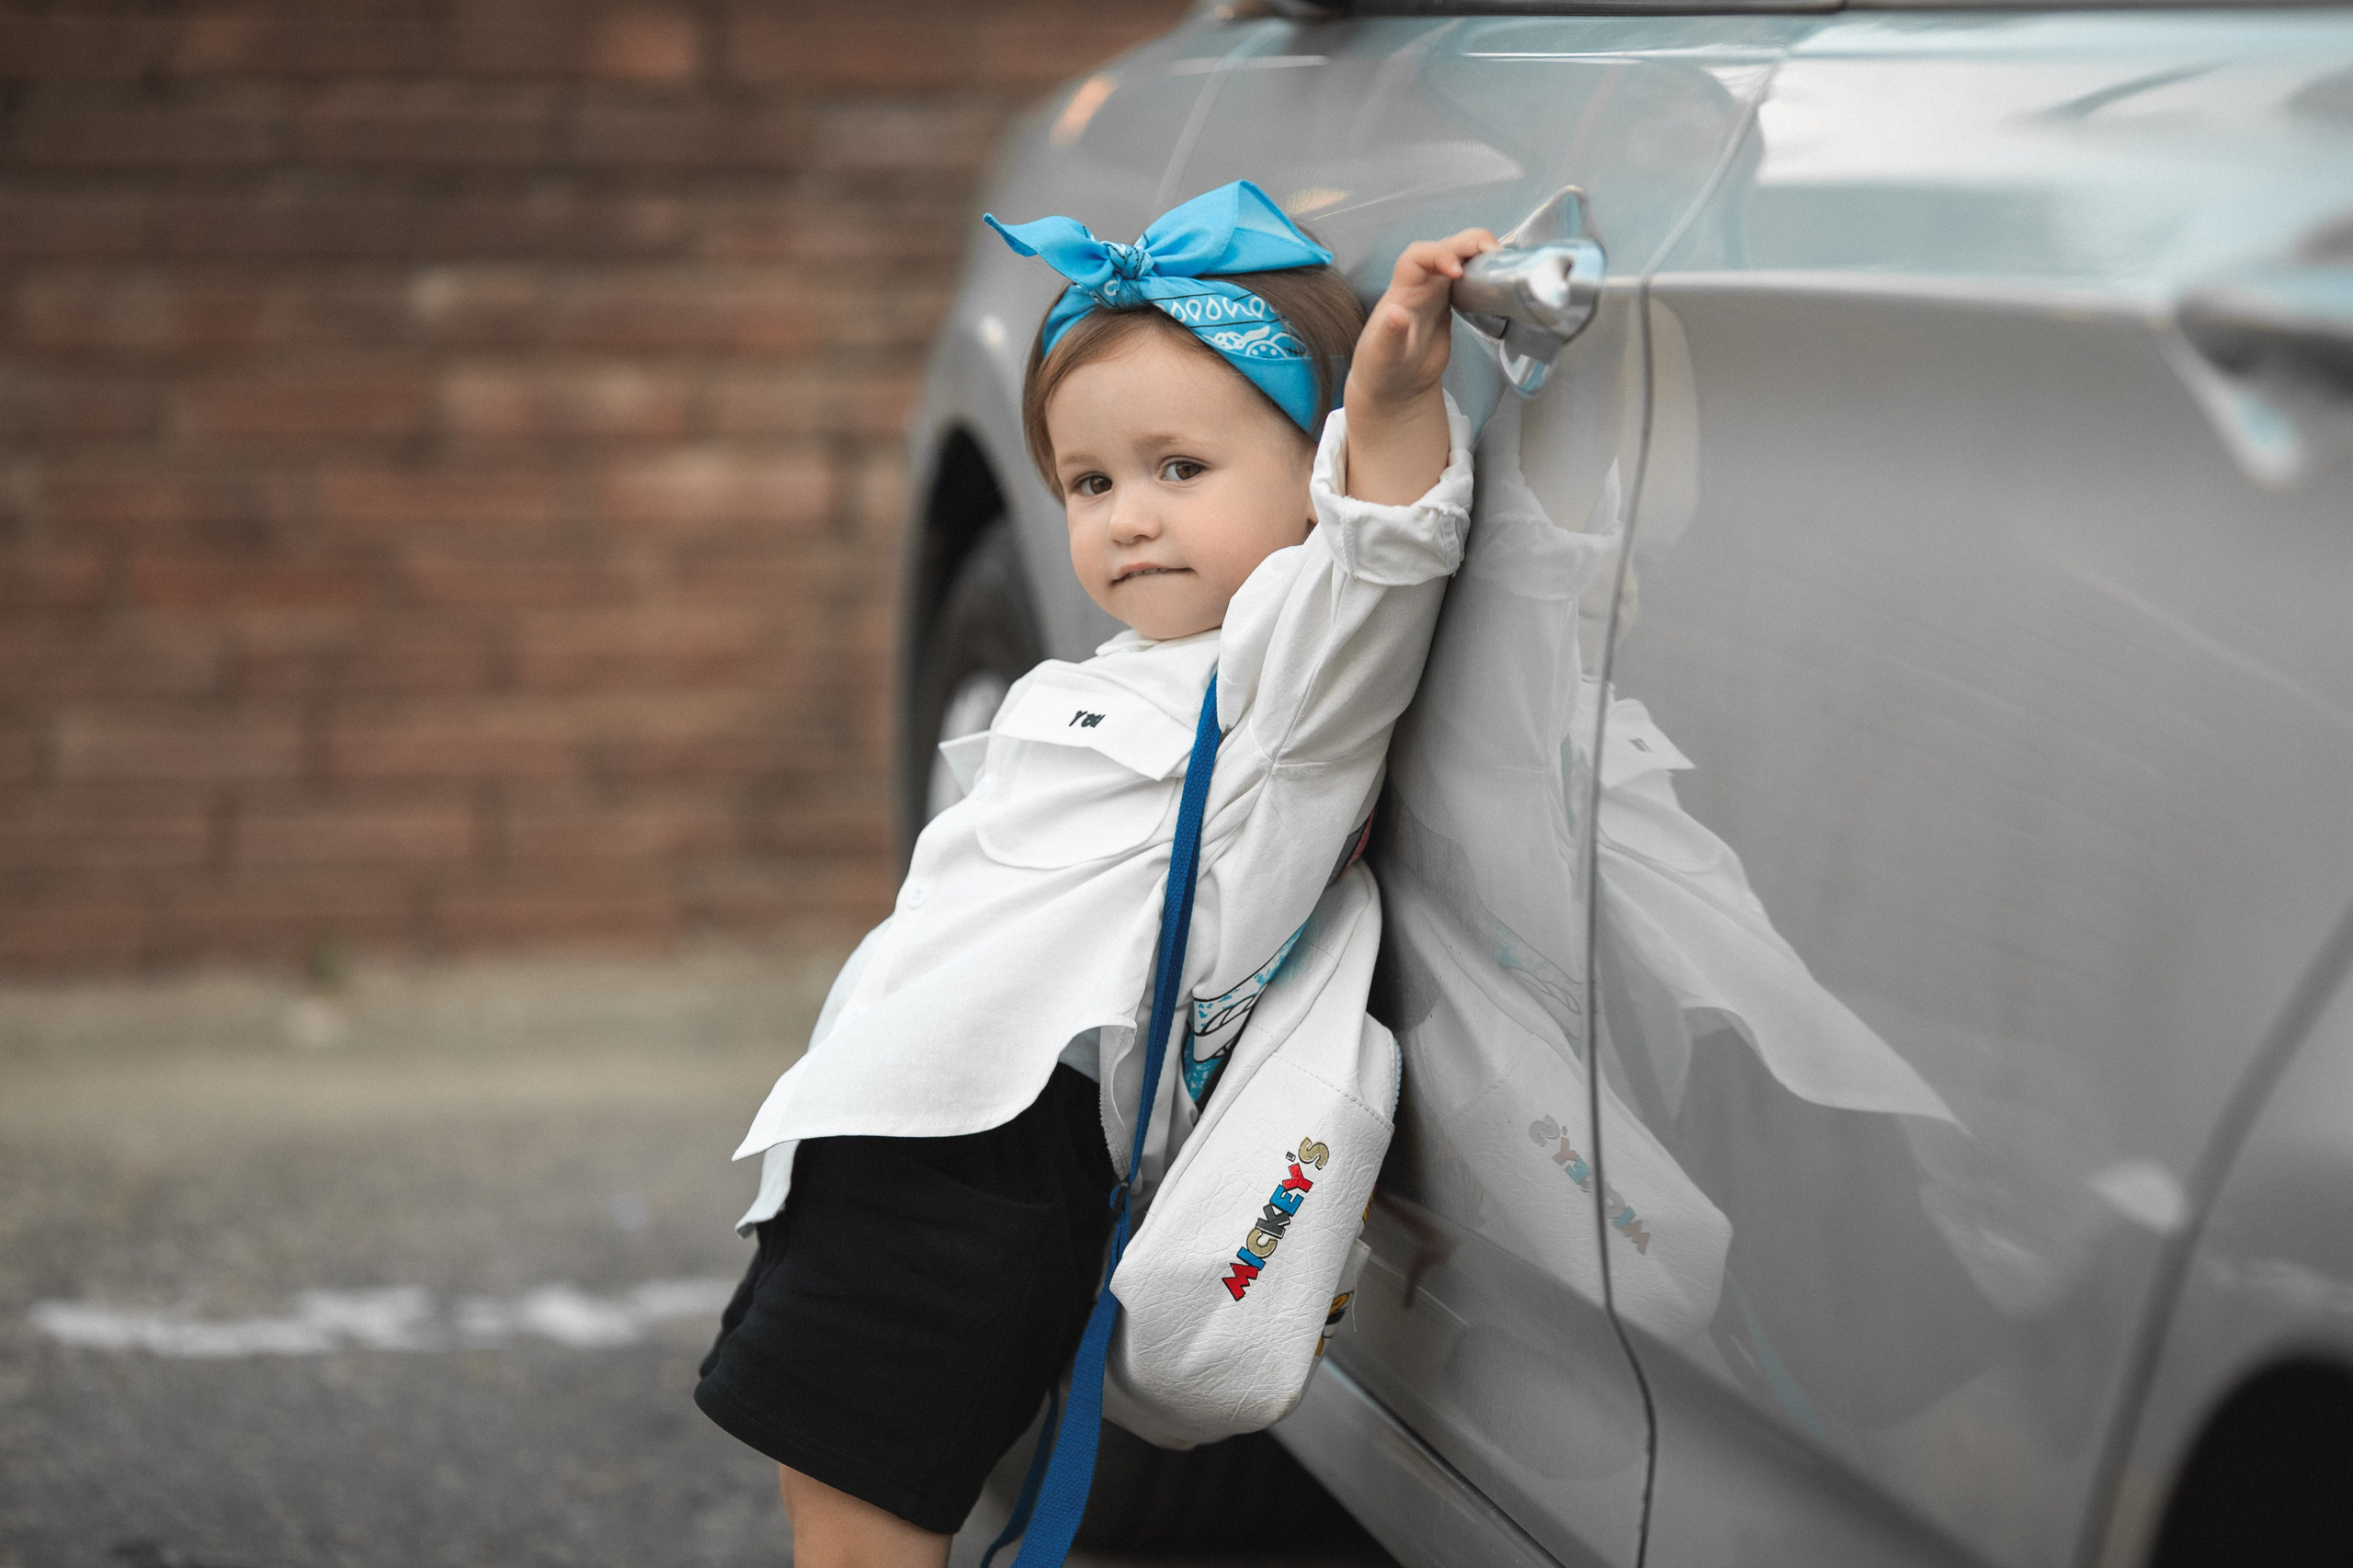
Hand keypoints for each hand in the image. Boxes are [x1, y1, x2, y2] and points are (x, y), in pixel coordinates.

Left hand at [1342, 228, 1497, 505]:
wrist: (1386, 396)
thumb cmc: (1380, 378)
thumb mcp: (1383, 366)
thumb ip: (1391, 342)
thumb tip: (1399, 319)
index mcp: (1399, 300)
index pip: (1418, 261)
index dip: (1439, 255)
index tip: (1460, 268)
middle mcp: (1416, 292)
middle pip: (1443, 251)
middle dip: (1468, 244)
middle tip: (1495, 253)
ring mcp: (1433, 297)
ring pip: (1458, 260)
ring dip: (1480, 254)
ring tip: (1506, 260)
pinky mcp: (1450, 307)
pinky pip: (1468, 279)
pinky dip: (1485, 272)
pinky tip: (1505, 276)